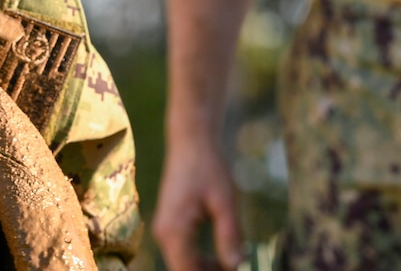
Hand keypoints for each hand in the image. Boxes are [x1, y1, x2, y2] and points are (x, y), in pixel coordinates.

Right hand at [152, 142, 242, 270]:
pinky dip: (200, 261)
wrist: (191, 142)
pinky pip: (183, 254)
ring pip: (183, 265)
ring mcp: (165, 230)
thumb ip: (229, 236)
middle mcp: (163, 234)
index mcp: (174, 231)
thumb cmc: (209, 168)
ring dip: (205, 270)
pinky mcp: (170, 226)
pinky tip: (222, 257)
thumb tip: (236, 267)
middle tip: (236, 268)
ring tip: (233, 266)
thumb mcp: (225, 202)